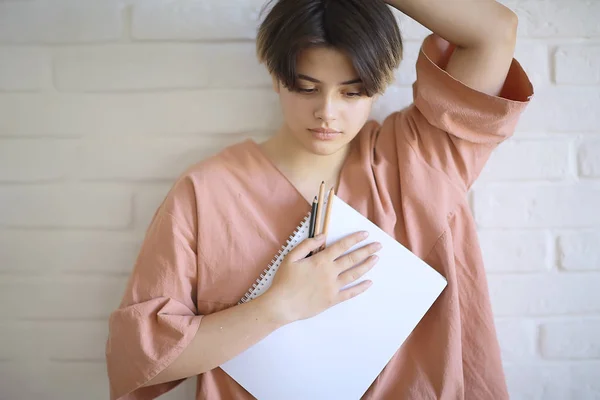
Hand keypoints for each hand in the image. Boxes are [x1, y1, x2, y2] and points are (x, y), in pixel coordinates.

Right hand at [263, 231, 380, 324]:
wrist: (282, 305)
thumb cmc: (284, 281)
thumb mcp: (290, 257)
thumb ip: (307, 245)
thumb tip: (323, 237)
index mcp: (320, 260)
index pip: (342, 246)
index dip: (354, 239)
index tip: (365, 235)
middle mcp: (330, 272)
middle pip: (352, 259)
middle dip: (367, 250)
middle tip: (379, 246)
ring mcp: (333, 287)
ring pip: (354, 274)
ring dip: (366, 265)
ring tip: (376, 259)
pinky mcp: (332, 300)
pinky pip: (350, 293)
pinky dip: (361, 288)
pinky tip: (369, 283)